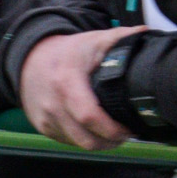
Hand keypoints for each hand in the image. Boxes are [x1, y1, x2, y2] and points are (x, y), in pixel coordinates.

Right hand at [18, 27, 141, 149]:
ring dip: (99, 144)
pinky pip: (68, 142)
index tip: (129, 128)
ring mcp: (46, 118)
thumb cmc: (66, 52)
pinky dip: (83, 140)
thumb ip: (121, 38)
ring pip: (78, 144)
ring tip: (113, 134)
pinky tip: (94, 131)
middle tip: (126, 134)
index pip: (89, 116)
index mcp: (67, 82)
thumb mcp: (93, 40)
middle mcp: (53, 104)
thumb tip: (147, 34)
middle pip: (86, 139)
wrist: (29, 59)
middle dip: (111, 142)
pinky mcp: (42, 127)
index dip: (112, 129)